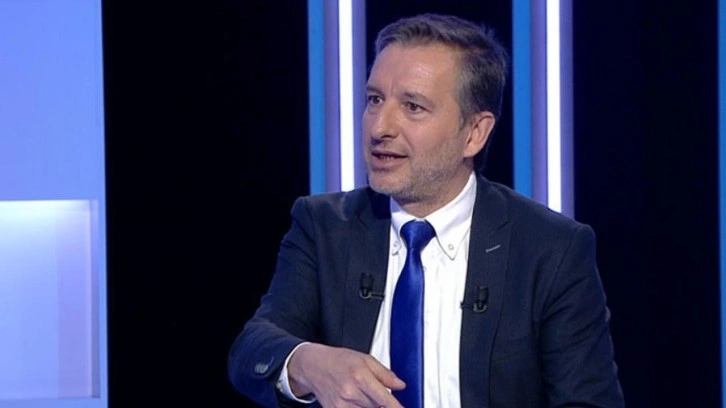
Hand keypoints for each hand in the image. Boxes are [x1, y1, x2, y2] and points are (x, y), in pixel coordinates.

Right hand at [287, 343, 404, 407]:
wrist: (313, 366)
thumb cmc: (338, 360)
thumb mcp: (365, 359)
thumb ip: (384, 374)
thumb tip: (400, 385)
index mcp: (360, 377)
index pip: (384, 400)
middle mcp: (350, 393)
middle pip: (377, 407)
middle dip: (381, 402)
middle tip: (374, 391)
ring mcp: (341, 405)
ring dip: (370, 405)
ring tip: (362, 393)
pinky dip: (359, 407)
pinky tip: (356, 400)